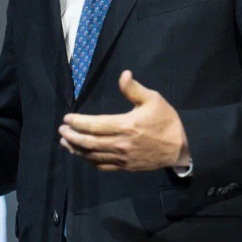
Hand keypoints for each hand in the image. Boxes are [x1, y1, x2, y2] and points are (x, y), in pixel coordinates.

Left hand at [58, 70, 189, 171]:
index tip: (67, 118)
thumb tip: (123, 74)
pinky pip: (103, 166)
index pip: (94, 125)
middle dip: (72, 137)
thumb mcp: (153, 99)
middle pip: (89, 142)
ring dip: (76, 150)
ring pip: (93, 156)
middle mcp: (121, 144)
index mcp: (126, 126)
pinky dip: (90, 161)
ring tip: (65, 143)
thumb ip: (134, 89)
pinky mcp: (126, 167)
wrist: (180, 147)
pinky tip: (83, 155)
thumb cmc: (166, 120)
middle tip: (61, 131)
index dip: (78, 122)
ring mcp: (122, 158)